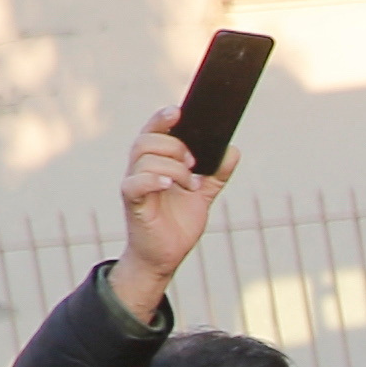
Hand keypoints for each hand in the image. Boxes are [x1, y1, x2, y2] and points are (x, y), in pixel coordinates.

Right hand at [108, 109, 227, 323]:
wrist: (166, 256)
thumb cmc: (178, 222)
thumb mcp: (203, 195)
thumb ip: (216, 173)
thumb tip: (233, 150)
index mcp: (155, 162)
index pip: (154, 132)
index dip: (163, 119)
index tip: (179, 111)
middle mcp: (140, 169)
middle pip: (148, 141)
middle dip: (176, 147)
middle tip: (196, 163)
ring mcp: (135, 185)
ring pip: (145, 159)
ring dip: (174, 167)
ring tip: (191, 184)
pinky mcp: (132, 203)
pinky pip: (135, 183)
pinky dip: (154, 179)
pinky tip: (170, 184)